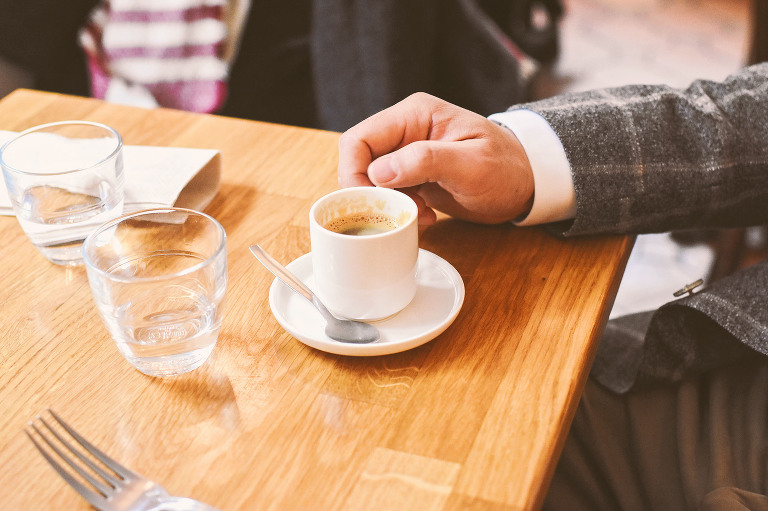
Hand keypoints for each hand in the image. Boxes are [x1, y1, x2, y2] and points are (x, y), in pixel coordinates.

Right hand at [338, 92, 534, 224]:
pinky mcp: (410, 174)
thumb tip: (378, 172)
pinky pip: (386, 192)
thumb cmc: (506, 169)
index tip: (373, 201)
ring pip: (368, 180)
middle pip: (358, 160)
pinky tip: (424, 215)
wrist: (524, 183)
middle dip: (370, 192)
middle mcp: (404, 129)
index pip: (359, 140)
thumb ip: (426, 162)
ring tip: (419, 213)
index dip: (354, 173)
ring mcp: (405, 153)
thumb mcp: (472, 165)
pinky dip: (398, 209)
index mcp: (414, 115)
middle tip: (399, 211)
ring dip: (386, 203)